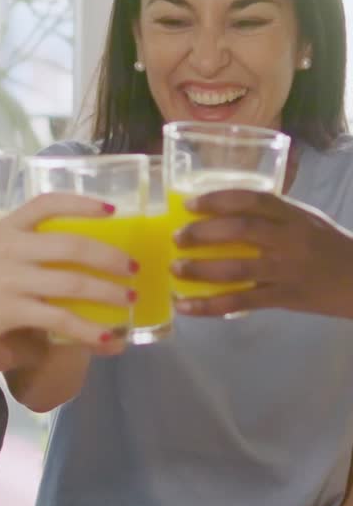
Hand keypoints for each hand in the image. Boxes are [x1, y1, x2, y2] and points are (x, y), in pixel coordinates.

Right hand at [0, 192, 133, 422]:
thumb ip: (15, 246)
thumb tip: (53, 254)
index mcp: (4, 226)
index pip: (48, 203)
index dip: (83, 203)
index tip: (111, 209)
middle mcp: (11, 248)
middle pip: (74, 245)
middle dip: (110, 257)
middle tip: (131, 268)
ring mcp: (12, 280)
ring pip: (74, 283)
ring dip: (108, 293)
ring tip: (128, 300)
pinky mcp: (11, 311)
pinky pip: (61, 320)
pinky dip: (89, 331)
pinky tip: (107, 338)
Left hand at [172, 189, 352, 318]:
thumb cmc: (330, 247)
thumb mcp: (307, 221)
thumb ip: (274, 216)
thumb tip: (225, 212)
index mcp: (294, 216)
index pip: (253, 199)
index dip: (218, 199)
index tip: (190, 204)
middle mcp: (290, 239)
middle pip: (241, 231)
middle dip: (203, 233)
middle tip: (177, 237)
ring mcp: (287, 270)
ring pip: (237, 268)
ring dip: (200, 269)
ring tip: (175, 269)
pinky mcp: (284, 298)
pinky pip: (241, 302)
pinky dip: (210, 306)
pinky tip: (186, 307)